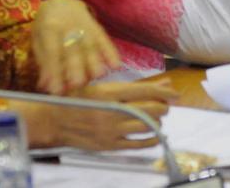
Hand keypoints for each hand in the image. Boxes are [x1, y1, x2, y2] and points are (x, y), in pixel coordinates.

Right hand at [19, 80, 177, 149]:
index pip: (145, 91)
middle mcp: (111, 112)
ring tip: (156, 118)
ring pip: (147, 126)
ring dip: (158, 121)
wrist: (53, 121)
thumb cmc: (77, 99)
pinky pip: (137, 144)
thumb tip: (163, 83)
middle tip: (164, 105)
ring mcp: (110, 131)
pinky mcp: (109, 146)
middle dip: (163, 106)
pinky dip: (150, 139)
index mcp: (108, 92)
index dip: (164, 92)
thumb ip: (134, 86)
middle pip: (150, 109)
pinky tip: (154, 135)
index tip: (175, 94)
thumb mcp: (103, 86)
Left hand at [31, 0, 122, 94]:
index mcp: (49, 28)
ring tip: (98, 76)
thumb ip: (43, 63)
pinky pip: (105, 39)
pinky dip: (111, 53)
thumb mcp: (38, 41)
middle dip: (77, 67)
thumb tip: (45, 86)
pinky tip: (116, 66)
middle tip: (77, 85)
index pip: (52, 52)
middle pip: (74, 48)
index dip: (55, 71)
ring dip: (96, 61)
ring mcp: (84, 25)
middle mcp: (67, 26)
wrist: (60, 2)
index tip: (57, 91)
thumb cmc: (46, 26)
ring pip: (91, 44)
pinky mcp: (97, 27)